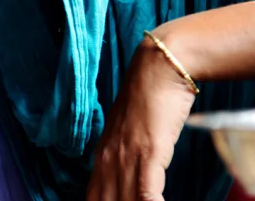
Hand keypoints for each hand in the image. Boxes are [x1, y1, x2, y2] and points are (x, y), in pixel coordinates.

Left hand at [86, 33, 197, 200]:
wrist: (160, 67)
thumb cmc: (152, 100)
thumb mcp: (134, 134)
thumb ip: (129, 159)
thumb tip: (135, 184)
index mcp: (103, 157)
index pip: (94, 199)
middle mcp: (108, 160)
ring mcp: (126, 156)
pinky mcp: (148, 151)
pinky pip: (145, 191)